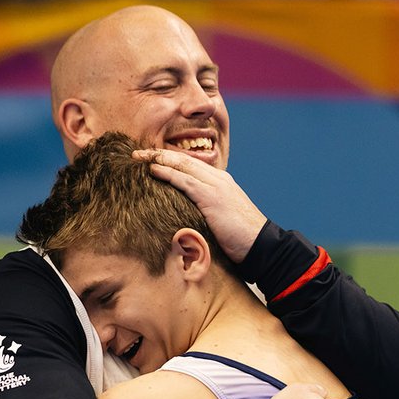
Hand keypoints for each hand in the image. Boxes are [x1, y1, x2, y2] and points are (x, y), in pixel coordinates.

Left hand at [133, 147, 267, 262]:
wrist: (261, 245)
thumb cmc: (240, 238)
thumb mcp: (219, 218)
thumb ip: (203, 211)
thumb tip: (183, 216)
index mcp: (219, 181)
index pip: (189, 165)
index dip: (168, 160)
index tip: (149, 160)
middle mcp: (218, 178)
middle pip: (183, 160)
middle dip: (158, 154)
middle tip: (137, 153)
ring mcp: (216, 186)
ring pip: (182, 166)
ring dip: (158, 160)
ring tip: (138, 157)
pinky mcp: (213, 197)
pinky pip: (185, 181)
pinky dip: (168, 173)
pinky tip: (153, 170)